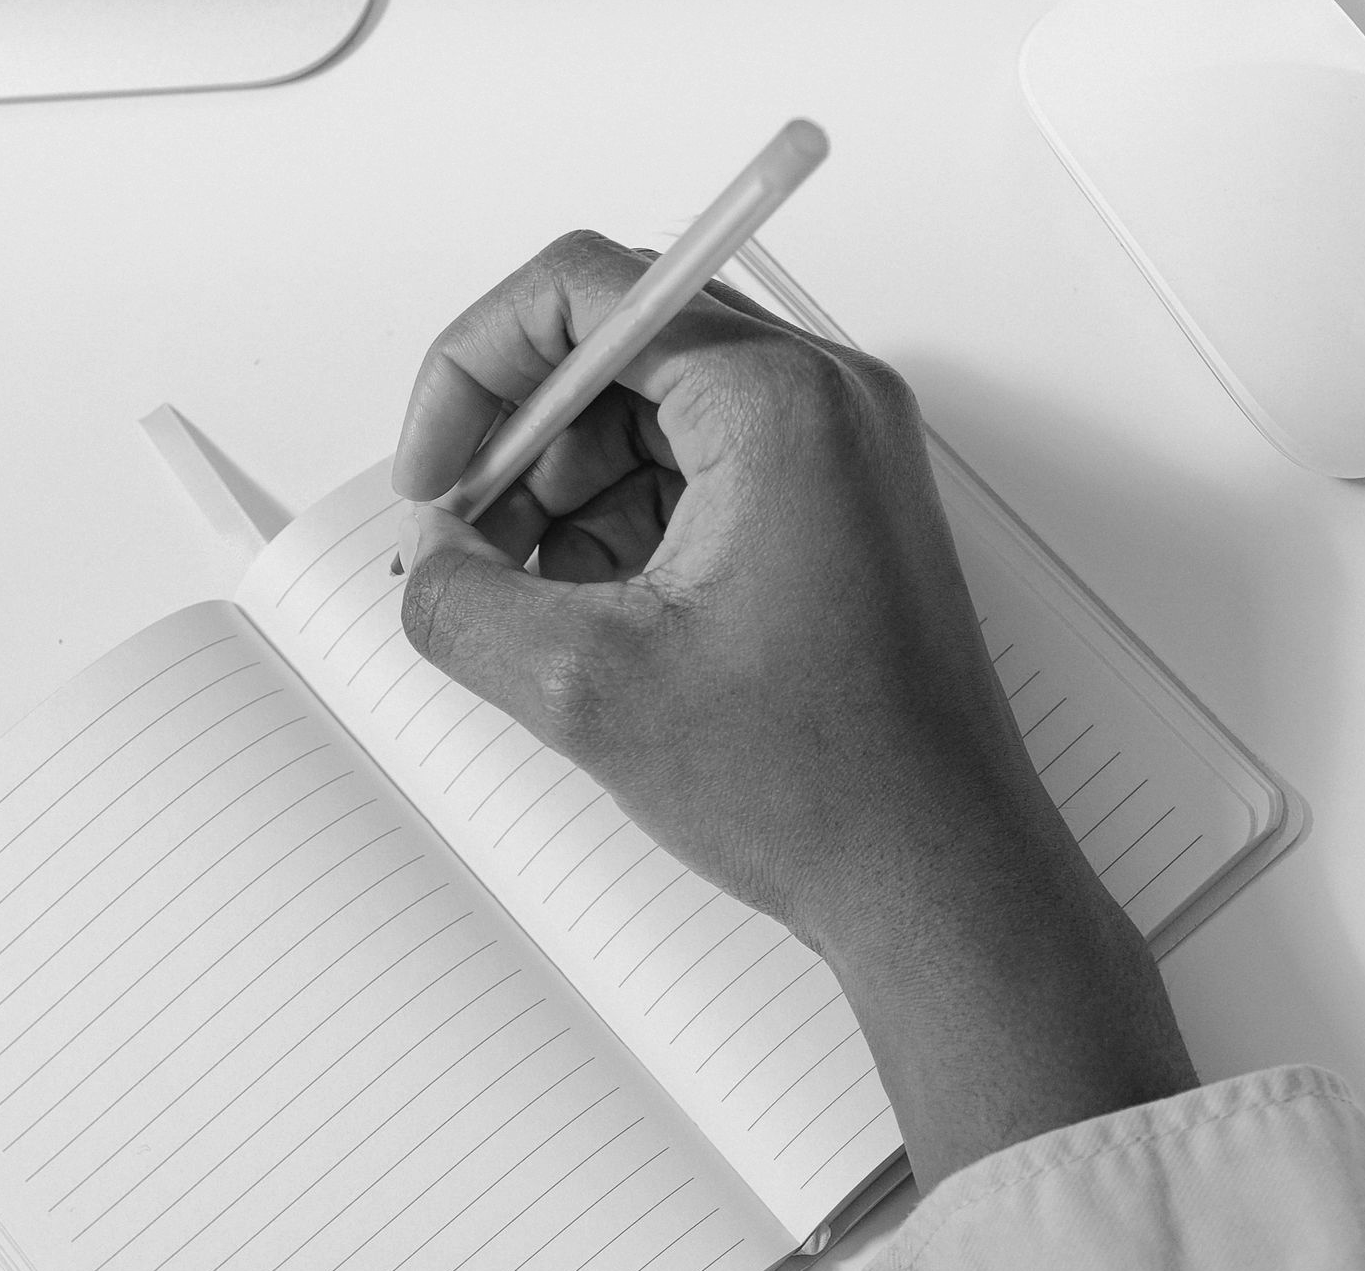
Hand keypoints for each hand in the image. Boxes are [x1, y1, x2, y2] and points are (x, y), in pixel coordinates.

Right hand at [394, 232, 1195, 1179]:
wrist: (937, 883)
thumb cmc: (829, 791)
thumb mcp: (590, 694)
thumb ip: (463, 604)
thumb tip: (428, 561)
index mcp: (781, 404)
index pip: (585, 291)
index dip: (475, 369)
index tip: (436, 469)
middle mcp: (824, 406)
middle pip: (615, 353)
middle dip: (519, 451)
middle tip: (469, 549)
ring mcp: (836, 461)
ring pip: (648, 423)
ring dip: (566, 502)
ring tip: (539, 611)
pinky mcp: (831, 520)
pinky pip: (695, 480)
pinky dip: (625, 536)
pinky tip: (598, 625)